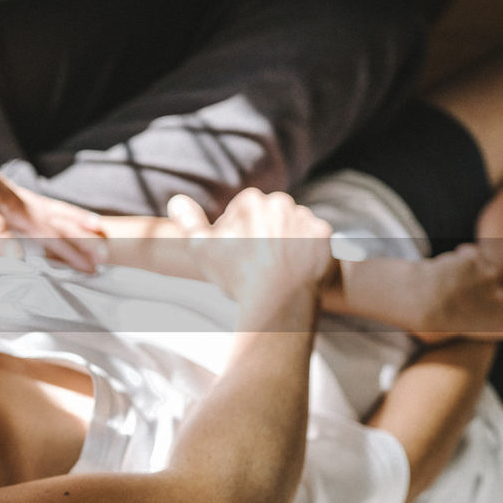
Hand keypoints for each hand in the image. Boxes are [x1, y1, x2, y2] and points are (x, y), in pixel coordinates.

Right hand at [167, 189, 335, 306]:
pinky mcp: (325, 236)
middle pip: (268, 216)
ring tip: (274, 267)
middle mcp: (282, 202)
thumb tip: (177, 200)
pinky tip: (293, 267)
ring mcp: (306, 218)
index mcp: (252, 201)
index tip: (234, 253)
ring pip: (291, 226)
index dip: (234, 232)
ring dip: (284, 240)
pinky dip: (306, 249)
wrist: (277, 301)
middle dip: (261, 233)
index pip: (241, 210)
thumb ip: (189, 221)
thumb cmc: (237, 276)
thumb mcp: (202, 248)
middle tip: (254, 262)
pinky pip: (314, 238)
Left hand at [412, 244, 502, 343]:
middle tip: (494, 290)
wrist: (414, 298)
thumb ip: (463, 328)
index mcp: (496, 326)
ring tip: (453, 278)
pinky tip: (445, 265)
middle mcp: (499, 302)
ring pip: (494, 269)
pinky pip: (473, 254)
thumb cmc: (422, 322)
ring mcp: (489, 278)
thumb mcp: (446, 337)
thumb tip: (460, 322)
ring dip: (479, 271)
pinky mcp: (474, 260)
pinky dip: (462, 257)